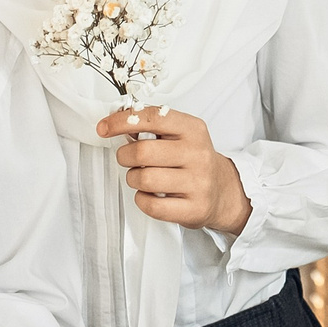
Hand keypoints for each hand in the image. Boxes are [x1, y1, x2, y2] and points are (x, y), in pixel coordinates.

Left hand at [95, 108, 251, 235]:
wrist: (223, 191)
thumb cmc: (193, 160)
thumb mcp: (181, 135)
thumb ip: (152, 126)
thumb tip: (115, 123)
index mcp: (193, 129)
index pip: (152, 117)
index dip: (122, 121)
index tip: (104, 128)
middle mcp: (197, 154)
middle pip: (142, 152)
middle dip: (125, 156)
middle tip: (128, 159)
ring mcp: (198, 183)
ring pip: (144, 179)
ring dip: (133, 178)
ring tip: (141, 177)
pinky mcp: (193, 208)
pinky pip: (151, 205)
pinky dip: (142, 200)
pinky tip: (150, 195)